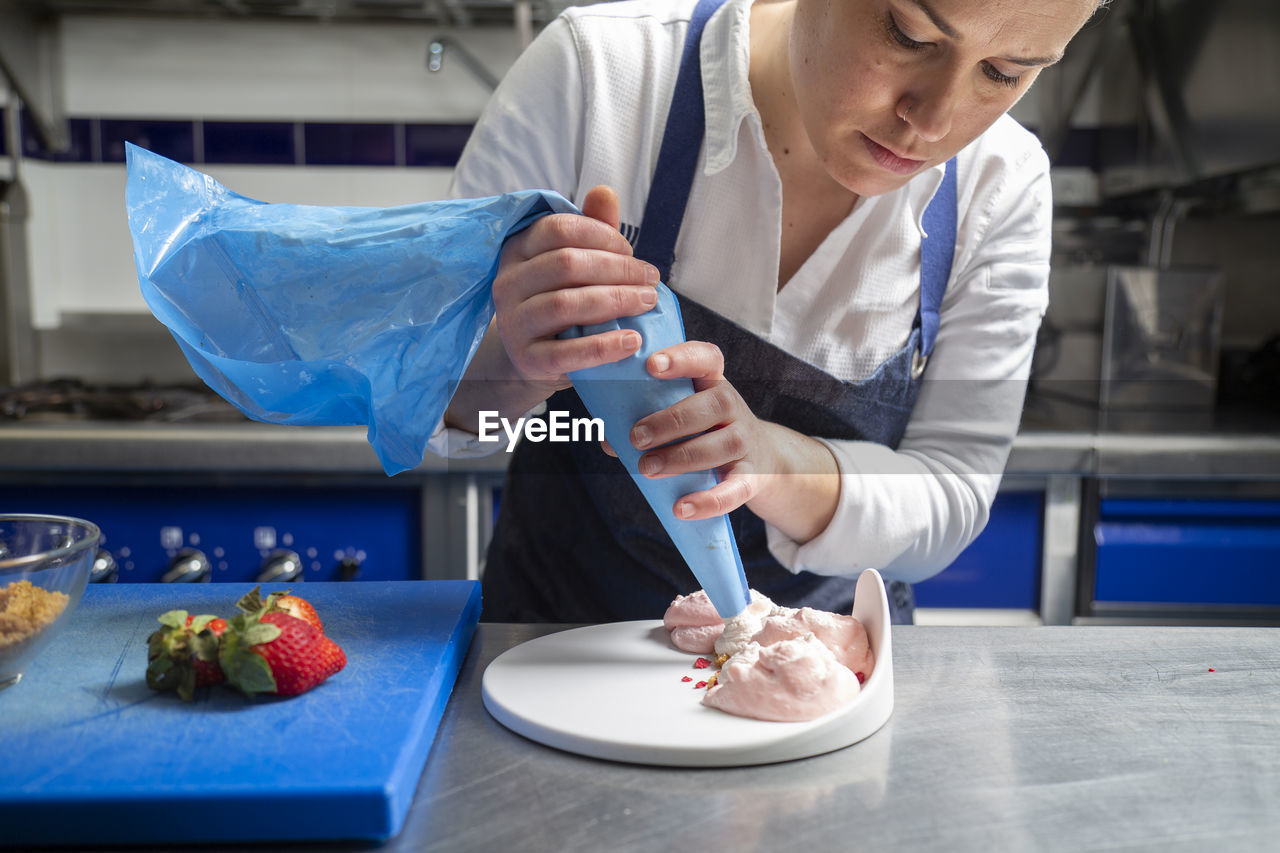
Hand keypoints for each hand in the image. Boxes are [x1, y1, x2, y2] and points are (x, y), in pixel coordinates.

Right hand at [491, 185, 659, 400]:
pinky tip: (633, 341)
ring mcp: (513, 323)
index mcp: (517, 250)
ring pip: (564, 304)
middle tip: (650, 280)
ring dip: (615, 301)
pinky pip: (565, 354)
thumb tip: (604, 192)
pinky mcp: (527, 360)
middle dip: (617, 269)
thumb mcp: (574, 262)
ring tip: (647, 302)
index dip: (601, 235)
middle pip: (566, 264)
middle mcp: (507, 283)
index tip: (631, 251)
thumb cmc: (562, 300)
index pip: (558, 229)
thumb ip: (592, 228)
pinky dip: (603, 347)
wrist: (535, 357)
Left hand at [606, 341, 840, 541]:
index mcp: (712, 383)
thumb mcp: (683, 416)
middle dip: (670, 421)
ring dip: (681, 457)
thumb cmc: (704, 432)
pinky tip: (681, 508)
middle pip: (712, 405)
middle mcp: (733, 407)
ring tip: (647, 468)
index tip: (651, 365)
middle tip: (636, 437)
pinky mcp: (753, 476)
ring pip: (720, 445)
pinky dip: (708, 501)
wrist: (761, 460)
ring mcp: (745, 441)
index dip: (681, 357)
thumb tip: (609, 440)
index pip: (706, 358)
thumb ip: (648, 420)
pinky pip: (734, 489)